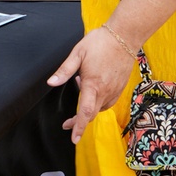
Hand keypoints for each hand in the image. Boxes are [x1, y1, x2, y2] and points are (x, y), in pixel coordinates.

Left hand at [48, 26, 135, 143]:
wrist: (124, 36)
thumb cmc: (101, 42)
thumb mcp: (77, 54)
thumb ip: (64, 71)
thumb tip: (51, 83)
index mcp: (93, 84)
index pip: (84, 112)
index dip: (78, 127)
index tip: (74, 138)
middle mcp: (105, 91)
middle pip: (91, 115)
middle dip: (79, 122)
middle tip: (67, 124)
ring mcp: (115, 90)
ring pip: (100, 109)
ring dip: (88, 108)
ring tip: (81, 88)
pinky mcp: (120, 87)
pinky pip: (108, 102)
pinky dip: (98, 102)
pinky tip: (94, 89)